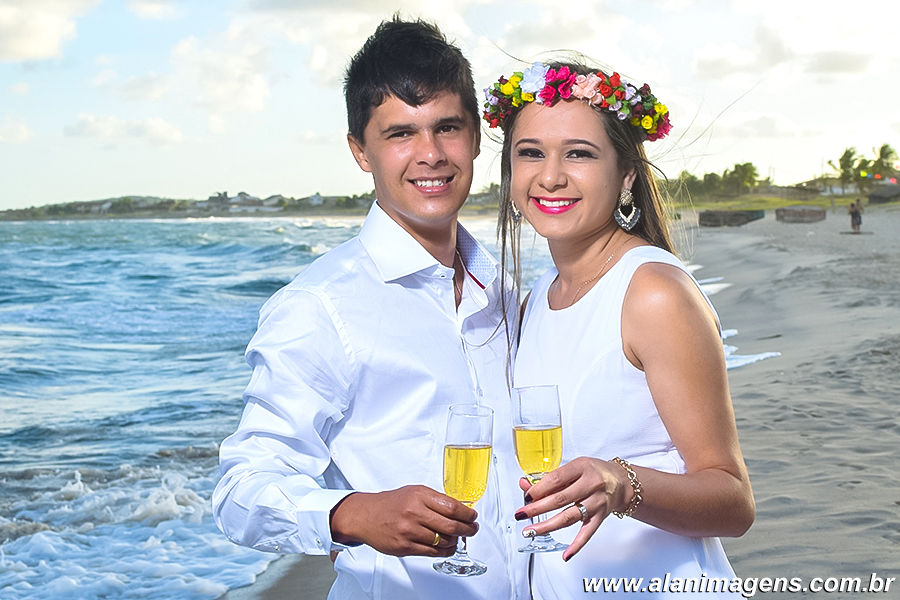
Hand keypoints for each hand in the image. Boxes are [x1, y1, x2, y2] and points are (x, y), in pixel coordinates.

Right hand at [330, 485, 478, 556]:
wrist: (365, 515)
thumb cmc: (390, 503)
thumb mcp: (413, 492)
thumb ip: (435, 500)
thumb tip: (459, 509)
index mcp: (419, 496)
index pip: (452, 507)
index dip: (467, 514)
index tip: (473, 516)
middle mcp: (414, 512)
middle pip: (451, 525)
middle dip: (467, 529)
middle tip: (473, 529)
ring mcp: (409, 531)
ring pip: (443, 541)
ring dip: (456, 541)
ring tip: (459, 538)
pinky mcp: (405, 547)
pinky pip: (432, 552)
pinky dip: (445, 551)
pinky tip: (448, 547)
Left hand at [515, 457, 631, 560]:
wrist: (622, 482)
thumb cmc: (594, 472)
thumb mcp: (574, 467)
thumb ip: (550, 477)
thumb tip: (525, 485)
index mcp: (582, 467)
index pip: (557, 478)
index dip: (539, 488)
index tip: (527, 496)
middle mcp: (591, 484)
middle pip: (560, 499)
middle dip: (537, 508)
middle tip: (521, 514)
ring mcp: (596, 502)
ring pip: (569, 517)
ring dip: (548, 525)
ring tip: (531, 531)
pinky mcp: (600, 517)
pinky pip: (587, 533)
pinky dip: (576, 545)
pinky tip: (566, 554)